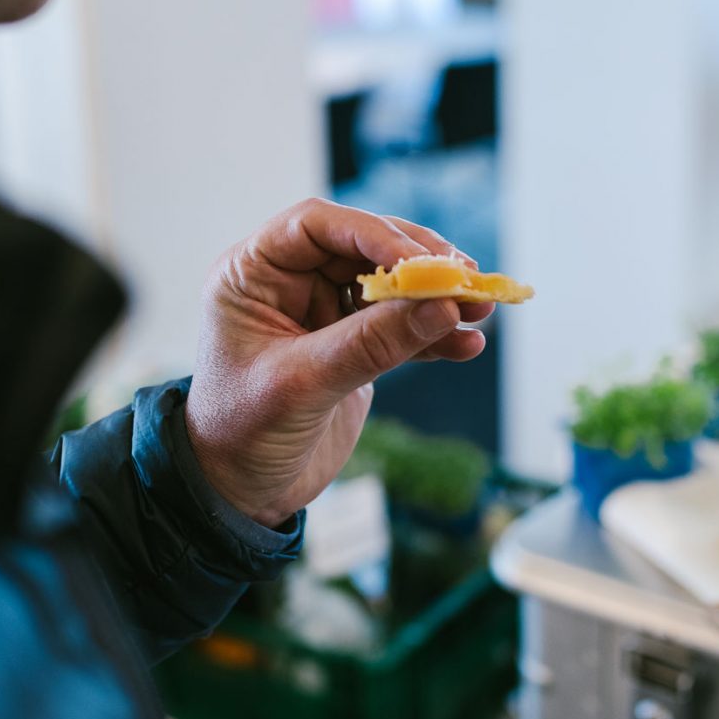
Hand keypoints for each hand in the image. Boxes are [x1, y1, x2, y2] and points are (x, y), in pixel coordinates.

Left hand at [183, 199, 491, 527]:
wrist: (238, 493)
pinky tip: (467, 344)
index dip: (371, 233)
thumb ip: (370, 344)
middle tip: (466, 280)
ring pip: (388, 285)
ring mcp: (322, 312)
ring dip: (435, 297)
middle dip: (418, 263)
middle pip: (363, 248)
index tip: (421, 261)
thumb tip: (442, 307)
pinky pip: (399, 327)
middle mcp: (287, 283)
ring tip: (480, 309)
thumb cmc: (241, 434)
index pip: (316, 225)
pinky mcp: (351, 345)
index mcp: (252, 274)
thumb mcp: (302, 385)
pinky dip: (433, 335)